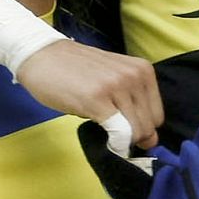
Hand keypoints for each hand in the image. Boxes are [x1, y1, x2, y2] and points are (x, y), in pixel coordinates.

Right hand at [16, 41, 162, 148]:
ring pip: (136, 132)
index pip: (157, 117)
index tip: (122, 129)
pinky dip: (113, 143)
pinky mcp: (97, 99)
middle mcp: (134, 76)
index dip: (140, 129)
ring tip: (100, 127)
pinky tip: (101, 136)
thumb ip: (132, 104)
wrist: (41, 55)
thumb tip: (150, 140)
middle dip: (131, 137)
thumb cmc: (75, 70)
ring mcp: (116, 86)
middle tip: (109, 130)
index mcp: (142, 70)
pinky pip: (119, 133)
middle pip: (148, 127)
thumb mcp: (112, 79)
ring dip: (120, 140)